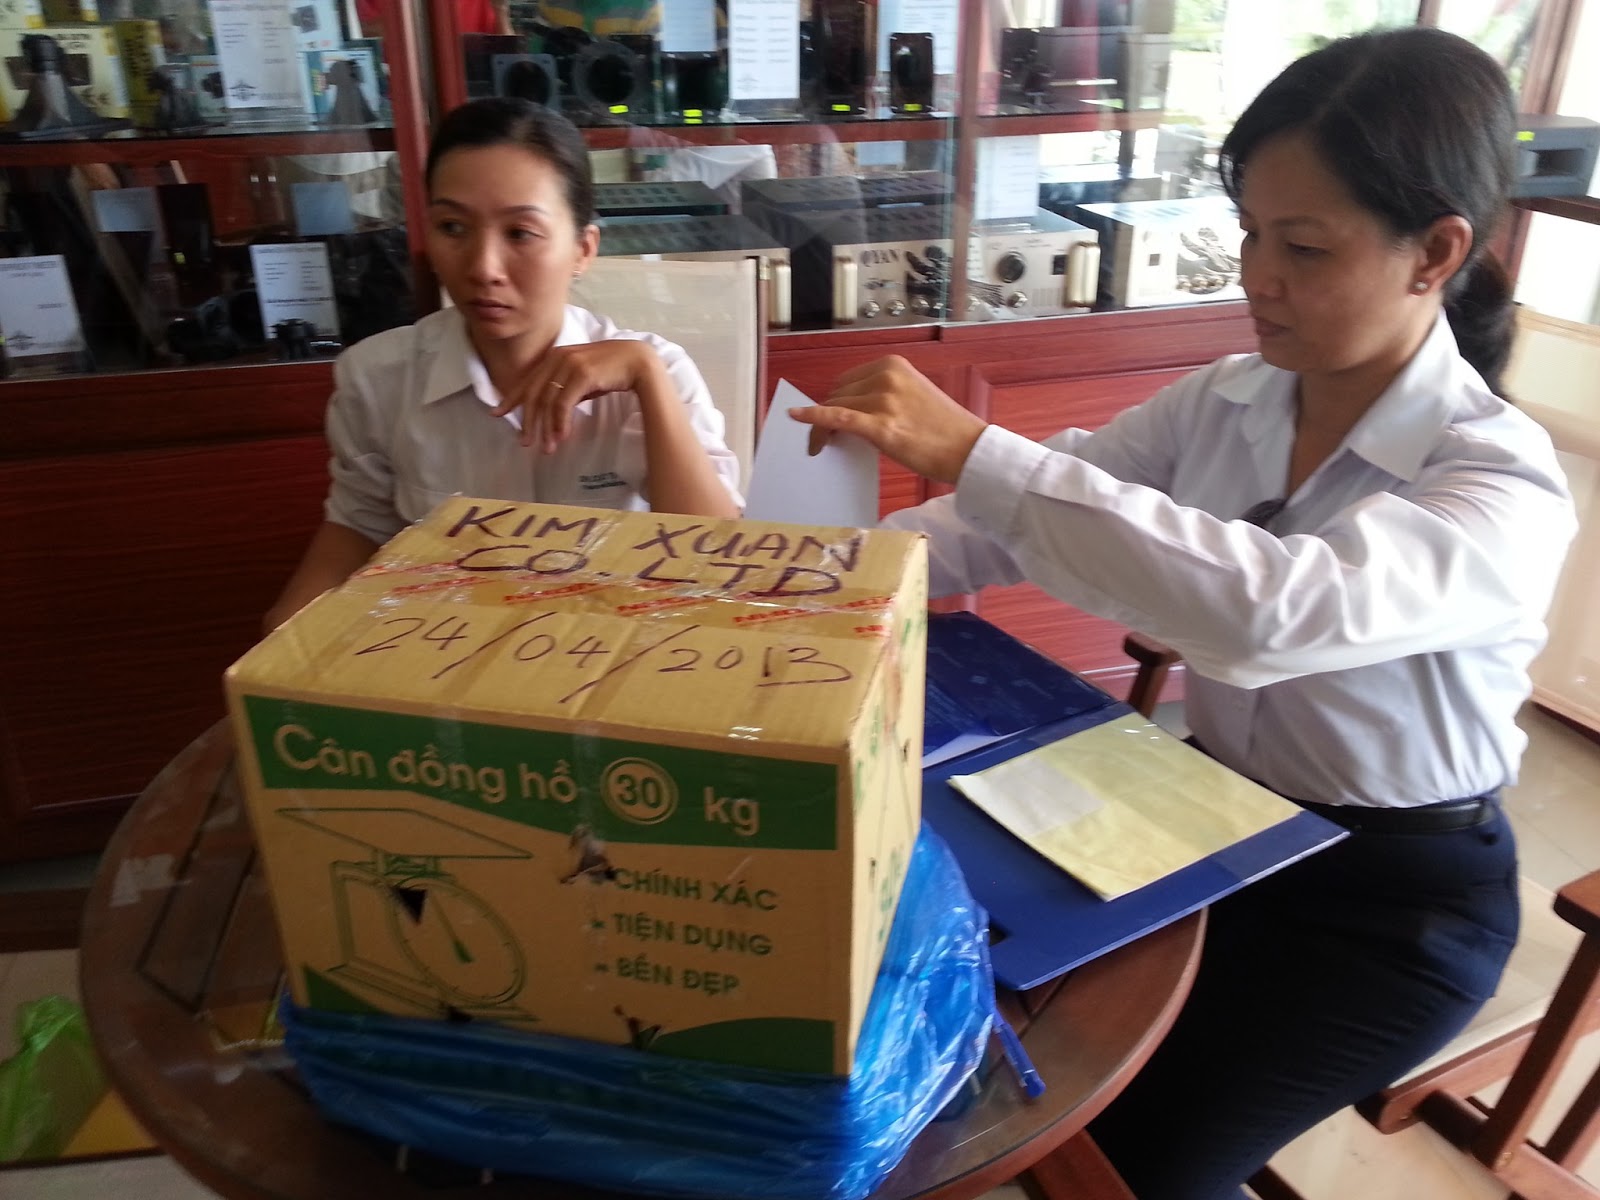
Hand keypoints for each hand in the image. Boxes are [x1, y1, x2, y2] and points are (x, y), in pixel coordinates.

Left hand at [493, 339, 663, 452]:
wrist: (638, 362)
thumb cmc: (613, 370)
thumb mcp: (583, 377)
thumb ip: (566, 387)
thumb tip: (554, 409)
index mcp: (555, 356)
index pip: (528, 380)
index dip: (512, 398)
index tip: (498, 413)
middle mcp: (559, 357)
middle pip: (534, 393)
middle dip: (527, 420)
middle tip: (524, 442)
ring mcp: (569, 364)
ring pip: (547, 401)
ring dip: (546, 428)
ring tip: (546, 448)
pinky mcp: (582, 374)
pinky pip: (564, 403)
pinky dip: (560, 422)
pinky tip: (561, 436)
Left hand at [789, 355, 987, 484]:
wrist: (968, 450)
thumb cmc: (943, 428)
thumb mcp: (913, 395)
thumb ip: (883, 395)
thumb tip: (849, 409)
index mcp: (893, 365)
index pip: (847, 381)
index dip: (834, 400)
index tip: (830, 417)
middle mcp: (886, 377)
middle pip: (837, 394)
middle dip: (827, 414)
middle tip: (826, 438)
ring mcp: (883, 401)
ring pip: (834, 409)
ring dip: (821, 427)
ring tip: (821, 446)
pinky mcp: (881, 427)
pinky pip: (837, 419)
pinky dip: (814, 419)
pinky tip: (797, 418)